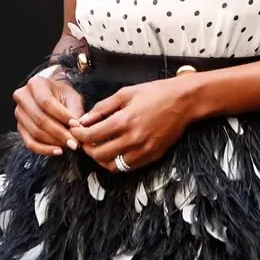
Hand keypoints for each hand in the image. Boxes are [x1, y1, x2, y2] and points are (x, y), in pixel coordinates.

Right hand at [12, 73, 84, 156]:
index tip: (76, 125)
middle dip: (59, 133)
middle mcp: (22, 97)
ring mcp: (19, 113)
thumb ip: (75, 111)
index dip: (62, 115)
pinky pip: (30, 143)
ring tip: (69, 145)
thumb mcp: (72, 97)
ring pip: (35, 132)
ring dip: (54, 142)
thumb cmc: (63, 95)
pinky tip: (57, 151)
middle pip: (40, 119)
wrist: (52, 95)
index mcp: (35, 84)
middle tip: (75, 142)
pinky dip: (44, 149)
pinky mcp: (20, 127)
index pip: (46, 102)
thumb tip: (78, 130)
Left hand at [69, 78, 196, 171]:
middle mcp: (133, 139)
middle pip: (99, 155)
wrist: (184, 101)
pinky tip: (115, 151)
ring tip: (98, 148)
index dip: (79, 135)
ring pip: (113, 166)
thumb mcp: (125, 93)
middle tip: (84, 141)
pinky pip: (129, 167)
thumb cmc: (155, 93)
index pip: (92, 136)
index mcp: (124, 121)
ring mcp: (144, 150)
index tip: (75, 130)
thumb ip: (102, 108)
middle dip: (87, 149)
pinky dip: (117, 162)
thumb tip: (84, 120)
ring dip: (101, 159)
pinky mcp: (152, 156)